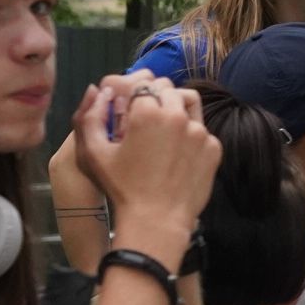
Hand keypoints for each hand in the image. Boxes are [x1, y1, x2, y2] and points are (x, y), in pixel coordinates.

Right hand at [73, 75, 218, 263]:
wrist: (157, 220)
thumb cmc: (121, 187)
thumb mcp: (93, 153)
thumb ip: (90, 116)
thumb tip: (98, 90)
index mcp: (147, 112)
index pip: (143, 84)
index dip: (134, 94)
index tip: (129, 109)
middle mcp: (178, 116)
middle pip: (168, 89)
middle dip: (155, 97)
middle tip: (145, 117)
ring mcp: (200, 131)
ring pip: (190, 103)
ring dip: (176, 107)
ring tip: (164, 127)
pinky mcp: (214, 147)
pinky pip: (203, 130)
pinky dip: (190, 134)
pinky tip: (177, 152)